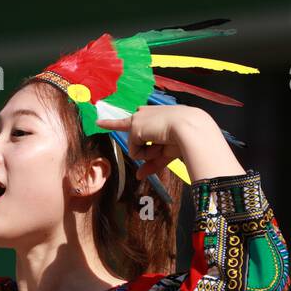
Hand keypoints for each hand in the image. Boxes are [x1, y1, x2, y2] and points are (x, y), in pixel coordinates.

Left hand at [96, 105, 241, 181]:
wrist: (191, 129)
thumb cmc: (185, 138)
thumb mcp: (166, 152)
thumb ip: (152, 163)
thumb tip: (138, 176)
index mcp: (155, 114)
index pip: (136, 117)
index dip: (118, 122)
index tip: (100, 121)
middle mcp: (144, 113)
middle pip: (125, 125)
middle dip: (109, 123)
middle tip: (99, 122)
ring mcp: (138, 120)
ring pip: (135, 146)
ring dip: (148, 151)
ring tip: (163, 143)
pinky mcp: (135, 128)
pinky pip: (135, 152)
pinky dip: (146, 154)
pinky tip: (157, 144)